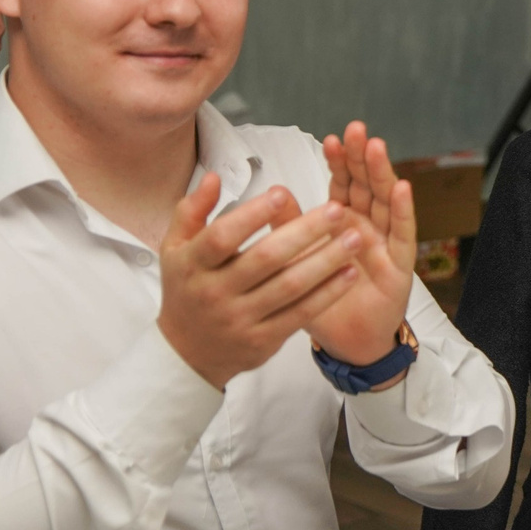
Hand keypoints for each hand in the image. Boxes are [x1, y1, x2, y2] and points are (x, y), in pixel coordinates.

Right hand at [157, 175, 370, 388]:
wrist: (187, 352)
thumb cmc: (187, 288)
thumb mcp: (176, 248)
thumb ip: (192, 210)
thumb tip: (215, 177)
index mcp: (191, 265)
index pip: (221, 238)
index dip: (251, 215)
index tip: (282, 193)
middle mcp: (214, 293)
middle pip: (265, 259)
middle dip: (305, 232)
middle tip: (338, 209)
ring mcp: (239, 319)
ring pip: (290, 287)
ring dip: (326, 261)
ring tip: (355, 238)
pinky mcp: (262, 340)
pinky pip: (300, 314)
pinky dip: (327, 293)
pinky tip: (349, 272)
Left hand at [309, 122, 419, 371]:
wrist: (346, 341)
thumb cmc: (323, 299)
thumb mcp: (296, 263)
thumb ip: (288, 228)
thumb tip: (273, 193)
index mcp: (343, 223)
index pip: (343, 185)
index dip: (339, 162)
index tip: (331, 138)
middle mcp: (368, 227)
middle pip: (366, 185)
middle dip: (361, 157)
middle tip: (356, 130)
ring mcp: (386, 243)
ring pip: (386, 202)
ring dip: (382, 173)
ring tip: (376, 147)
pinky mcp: (400, 265)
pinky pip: (403, 234)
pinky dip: (403, 210)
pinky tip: (401, 187)